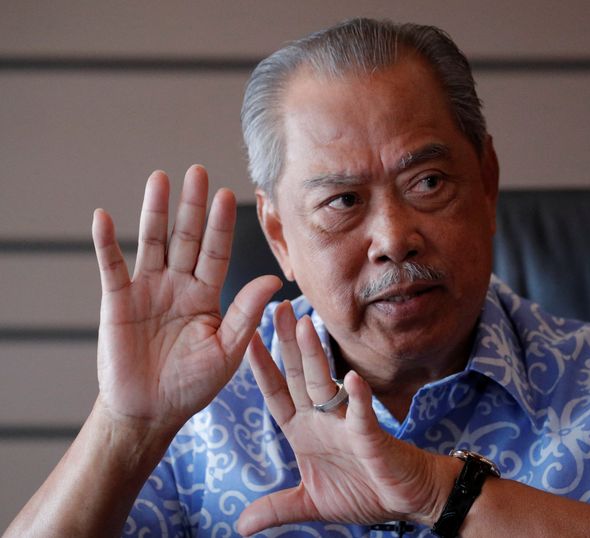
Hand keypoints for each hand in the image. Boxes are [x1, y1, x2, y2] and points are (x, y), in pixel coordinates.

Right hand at [91, 165, 280, 432]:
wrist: (150, 412)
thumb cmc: (192, 385)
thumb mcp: (227, 350)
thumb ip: (246, 313)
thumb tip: (275, 278)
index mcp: (207, 296)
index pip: (216, 252)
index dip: (221, 225)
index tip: (228, 194)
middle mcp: (178, 285)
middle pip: (186, 237)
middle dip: (192, 206)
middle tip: (197, 171)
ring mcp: (147, 290)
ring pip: (152, 242)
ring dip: (154, 211)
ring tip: (160, 178)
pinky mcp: (117, 301)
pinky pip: (111, 266)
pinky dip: (106, 243)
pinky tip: (104, 217)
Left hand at [237, 302, 452, 534]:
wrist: (406, 499)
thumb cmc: (362, 491)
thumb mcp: (311, 504)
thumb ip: (277, 508)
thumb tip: (241, 525)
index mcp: (304, 431)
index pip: (276, 394)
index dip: (260, 368)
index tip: (244, 338)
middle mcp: (322, 420)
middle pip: (299, 376)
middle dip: (287, 344)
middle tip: (276, 307)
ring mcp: (346, 425)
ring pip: (326, 385)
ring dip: (315, 357)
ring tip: (304, 327)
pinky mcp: (371, 437)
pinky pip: (362, 414)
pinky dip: (357, 398)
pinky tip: (352, 378)